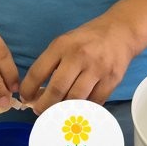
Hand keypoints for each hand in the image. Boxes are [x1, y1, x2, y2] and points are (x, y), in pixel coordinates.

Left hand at [20, 16, 137, 113]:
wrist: (121, 31)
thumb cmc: (88, 38)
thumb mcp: (66, 41)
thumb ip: (52, 63)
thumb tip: (37, 91)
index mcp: (62, 45)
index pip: (38, 71)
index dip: (28, 89)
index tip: (25, 98)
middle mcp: (79, 56)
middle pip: (57, 89)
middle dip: (44, 106)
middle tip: (39, 112)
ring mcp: (97, 69)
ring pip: (75, 99)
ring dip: (63, 111)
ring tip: (57, 113)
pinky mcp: (112, 80)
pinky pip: (94, 102)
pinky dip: (84, 109)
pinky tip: (77, 110)